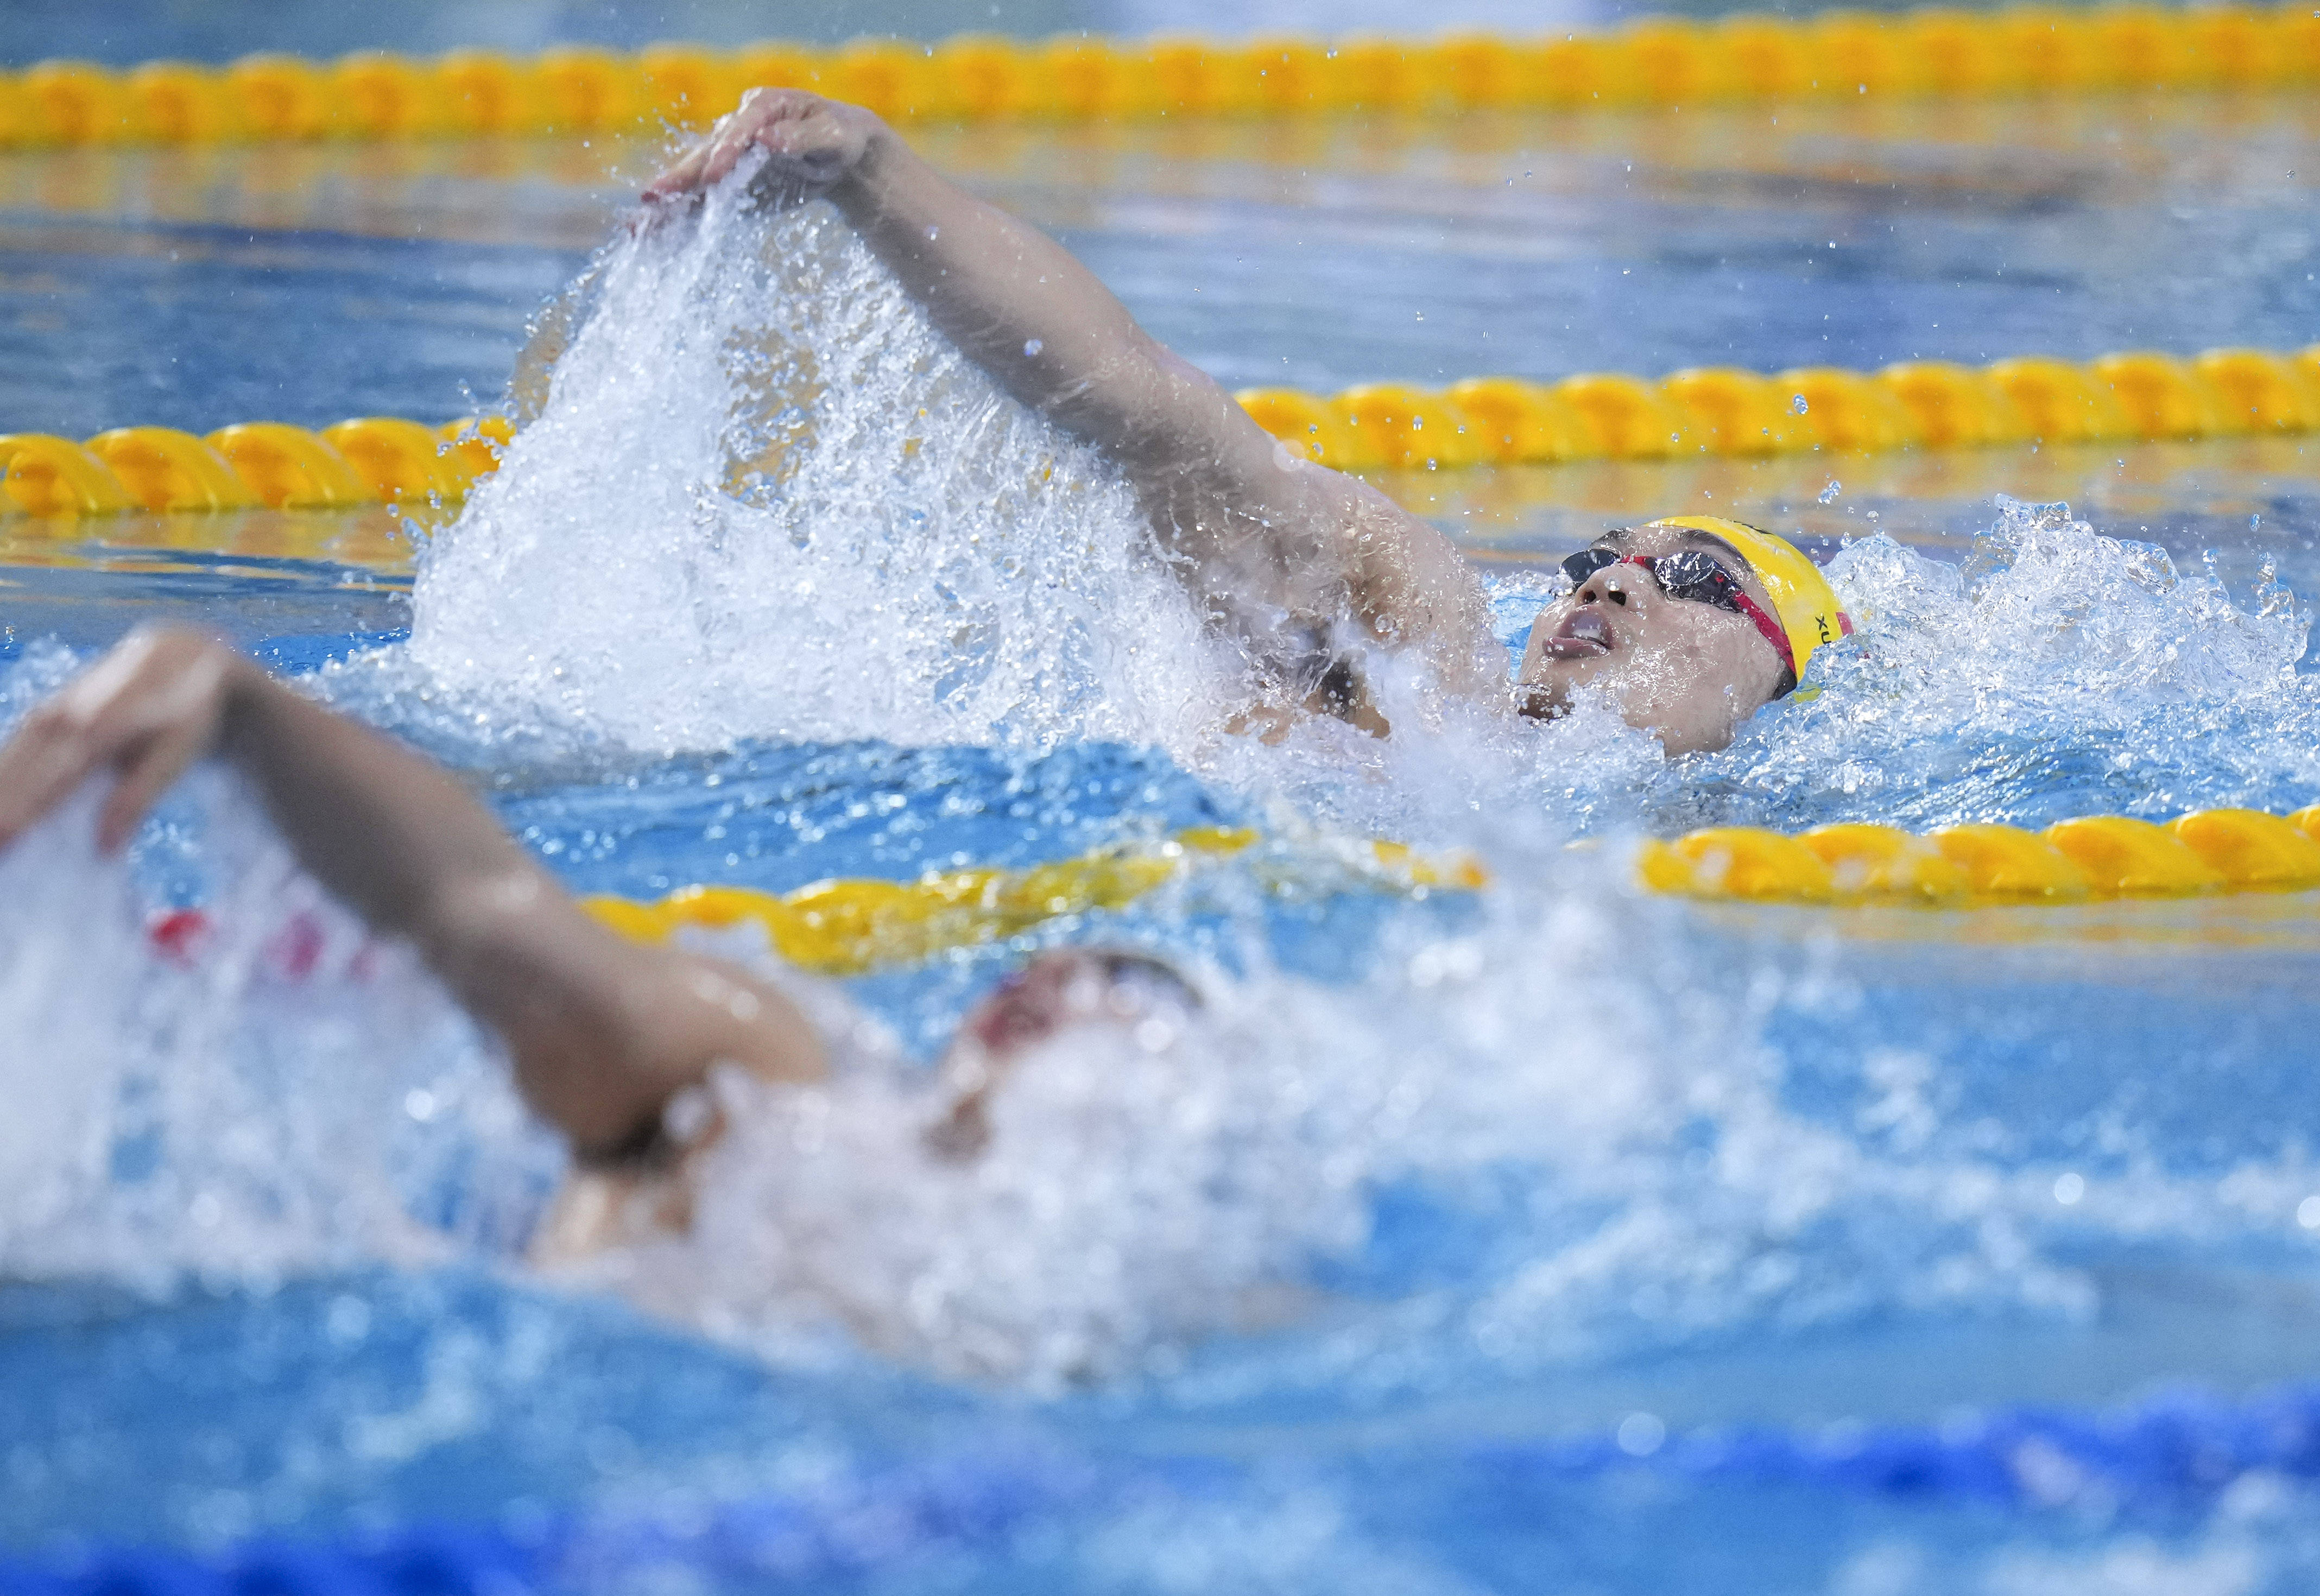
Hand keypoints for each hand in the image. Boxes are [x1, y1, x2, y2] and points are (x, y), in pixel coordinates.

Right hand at [0, 626, 245, 852]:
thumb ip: (137, 798)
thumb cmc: (182, 716)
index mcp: (100, 729)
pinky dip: (3, 770)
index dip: (24, 811)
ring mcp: (54, 711)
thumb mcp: (174, 756)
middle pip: (23, 771)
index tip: (4, 841)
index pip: (53, 781)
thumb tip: (105, 847)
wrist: (178, 659)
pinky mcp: (49, 711)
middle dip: (1, 807)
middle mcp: (68, 717)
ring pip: (13, 756)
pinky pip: (18, 744)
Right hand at [642, 89, 881, 207]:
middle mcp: (736, 130)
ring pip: (695, 185)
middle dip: (678, 182)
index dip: (724, 153)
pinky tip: (659, 242)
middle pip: (704, 157)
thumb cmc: (839, 136)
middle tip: (651, 200)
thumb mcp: (831, 135)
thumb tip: (765, 139)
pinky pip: (703, 207)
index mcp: (761, 108)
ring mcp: (728, 159)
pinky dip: (684, 224)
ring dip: (668, 208)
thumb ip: (801, 137)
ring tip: (638, 229)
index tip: (713, 177)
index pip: (738, 131)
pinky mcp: (729, 187)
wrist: (841, 153)